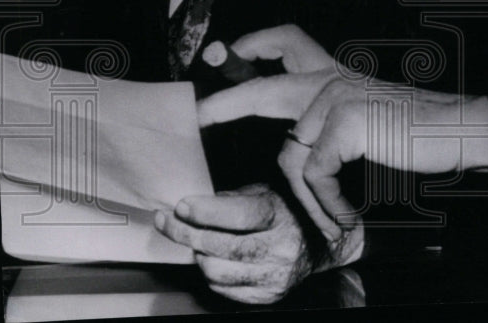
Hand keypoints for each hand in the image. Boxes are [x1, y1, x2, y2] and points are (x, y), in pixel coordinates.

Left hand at [154, 184, 363, 304]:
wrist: (320, 244)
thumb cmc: (287, 212)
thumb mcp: (265, 192)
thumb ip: (232, 199)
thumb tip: (193, 206)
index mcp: (281, 216)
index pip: (240, 216)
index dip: (206, 211)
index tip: (181, 206)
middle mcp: (281, 248)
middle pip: (221, 246)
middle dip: (186, 232)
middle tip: (167, 221)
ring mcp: (274, 276)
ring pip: (215, 270)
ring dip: (198, 254)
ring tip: (198, 240)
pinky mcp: (267, 296)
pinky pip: (222, 289)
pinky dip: (211, 273)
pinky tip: (215, 258)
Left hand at [197, 26, 487, 242]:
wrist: (462, 130)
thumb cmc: (422, 132)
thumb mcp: (369, 120)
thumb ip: (333, 123)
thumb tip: (297, 144)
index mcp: (339, 74)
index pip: (291, 42)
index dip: (256, 43)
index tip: (230, 50)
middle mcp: (334, 78)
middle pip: (265, 86)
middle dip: (226, 103)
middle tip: (198, 116)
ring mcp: (337, 96)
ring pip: (291, 152)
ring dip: (308, 195)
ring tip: (331, 219)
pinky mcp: (345, 120)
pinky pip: (314, 171)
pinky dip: (327, 200)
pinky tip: (344, 214)